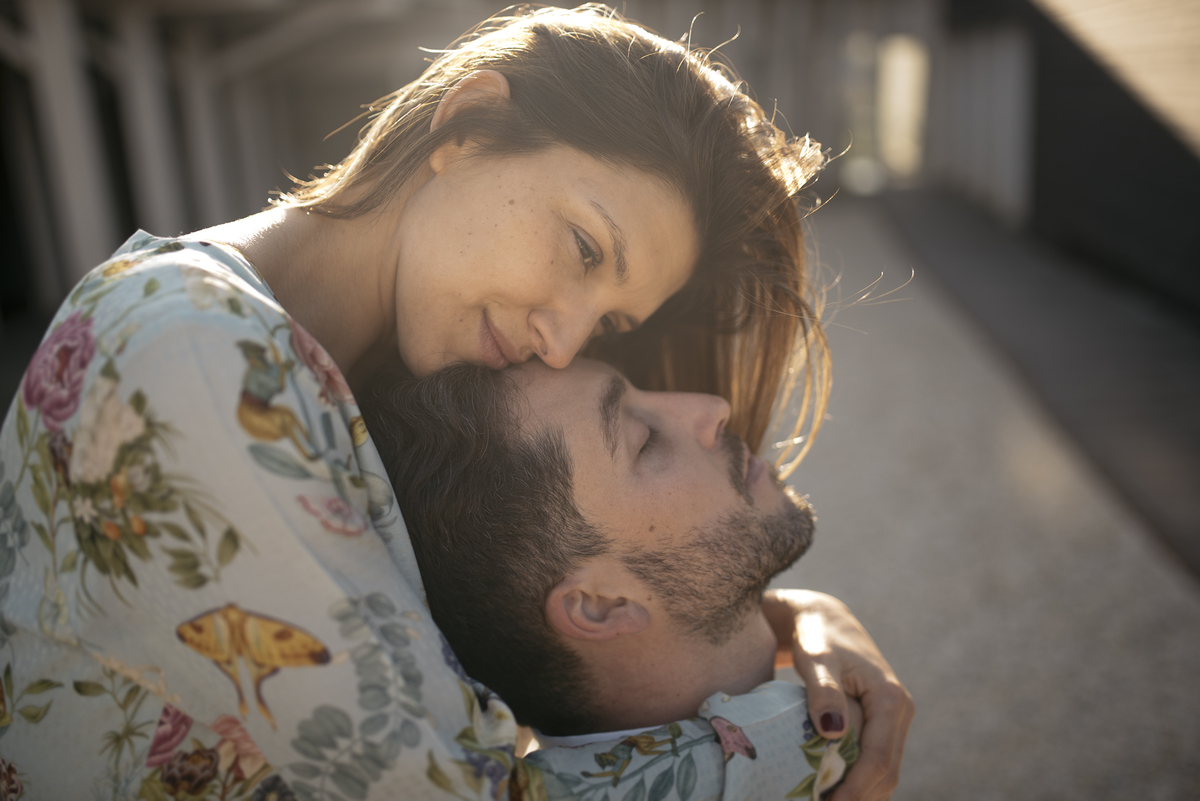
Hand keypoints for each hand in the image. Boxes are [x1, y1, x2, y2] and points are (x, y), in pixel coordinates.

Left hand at [763, 590, 913, 800]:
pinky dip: (858, 781)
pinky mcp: (882, 724)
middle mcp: (900, 711)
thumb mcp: (816, 659)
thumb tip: (833, 733)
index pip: (878, 759)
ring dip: (860, 793)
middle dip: (858, 797)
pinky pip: (875, 761)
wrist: (824, 620)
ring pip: (884, 772)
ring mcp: (894, 720)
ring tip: (823, 800)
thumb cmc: (817, 636)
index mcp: (890, 699)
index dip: (855, 789)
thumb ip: (824, 692)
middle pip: (886, 773)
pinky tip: (831, 790)